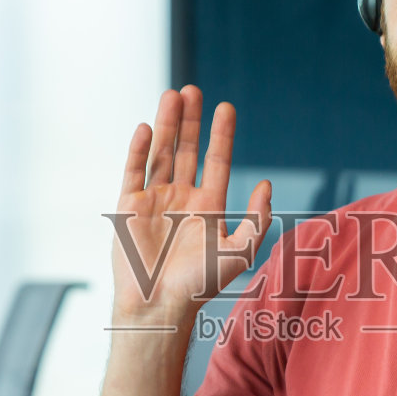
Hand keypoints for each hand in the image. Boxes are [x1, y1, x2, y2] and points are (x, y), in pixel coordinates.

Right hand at [109, 85, 271, 325]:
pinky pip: (134, 171)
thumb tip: (267, 185)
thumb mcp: (239, 252)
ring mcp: (154, 200)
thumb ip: (257, 219)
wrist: (159, 305)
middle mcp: (181, 199)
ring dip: (166, 125)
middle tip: (194, 90)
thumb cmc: (200, 285)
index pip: (216, 161)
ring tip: (172, 95)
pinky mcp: (129, 206)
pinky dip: (140, 149)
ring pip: (162, 154)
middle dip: (190, 121)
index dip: (221, 135)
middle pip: (186, 150)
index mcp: (208, 207)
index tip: (226, 108)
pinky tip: (147, 127)